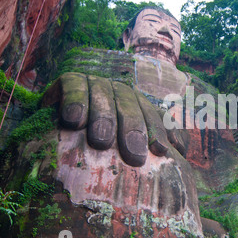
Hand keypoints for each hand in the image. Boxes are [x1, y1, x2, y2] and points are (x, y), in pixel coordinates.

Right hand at [42, 72, 186, 166]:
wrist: (57, 126)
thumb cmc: (98, 144)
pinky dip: (75, 101)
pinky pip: (74, 86)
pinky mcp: (70, 80)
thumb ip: (152, 143)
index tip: (161, 151)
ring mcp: (96, 83)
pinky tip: (73, 121)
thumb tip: (180, 151)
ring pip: (104, 96)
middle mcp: (120, 92)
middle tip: (135, 157)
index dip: (158, 131)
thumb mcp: (125, 144)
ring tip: (103, 142)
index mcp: (138, 105)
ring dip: (104, 118)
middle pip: (131, 106)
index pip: (152, 115)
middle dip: (134, 130)